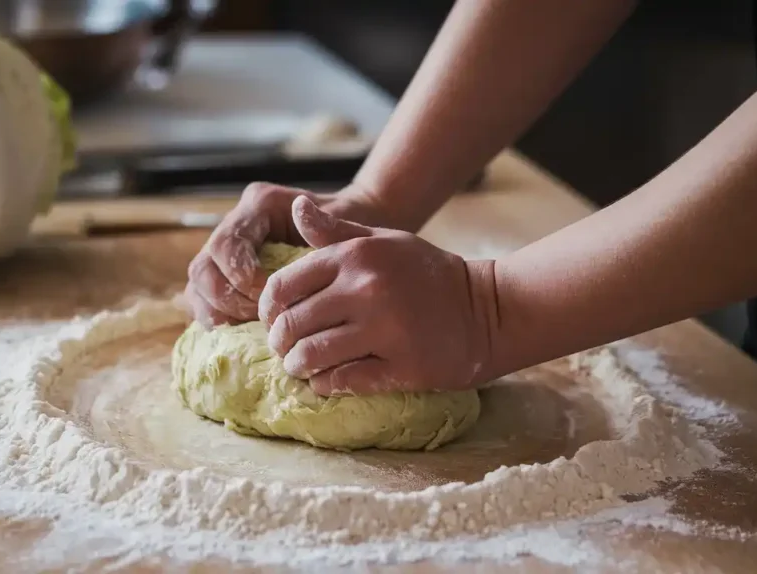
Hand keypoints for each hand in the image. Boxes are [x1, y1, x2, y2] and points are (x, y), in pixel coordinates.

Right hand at [184, 182, 385, 327]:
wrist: (356, 240)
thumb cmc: (354, 231)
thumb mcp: (346, 228)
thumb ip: (325, 224)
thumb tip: (301, 212)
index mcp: (260, 205)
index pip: (227, 243)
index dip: (238, 275)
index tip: (267, 296)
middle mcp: (237, 224)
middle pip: (203, 267)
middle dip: (226, 299)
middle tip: (258, 318)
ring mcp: (227, 252)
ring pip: (198, 286)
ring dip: (218, 312)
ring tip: (249, 329)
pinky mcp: (226, 276)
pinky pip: (205, 300)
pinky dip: (219, 319)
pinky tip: (242, 334)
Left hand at [259, 196, 496, 395]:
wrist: (487, 309)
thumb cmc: (426, 273)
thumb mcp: (382, 240)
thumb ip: (334, 231)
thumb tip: (296, 207)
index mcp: (355, 256)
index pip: (283, 285)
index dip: (269, 308)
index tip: (274, 320)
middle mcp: (366, 289)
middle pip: (293, 324)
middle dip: (280, 343)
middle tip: (285, 350)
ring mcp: (384, 329)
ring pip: (312, 355)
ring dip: (298, 366)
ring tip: (301, 368)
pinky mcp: (401, 365)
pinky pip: (344, 380)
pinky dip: (325, 384)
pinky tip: (326, 381)